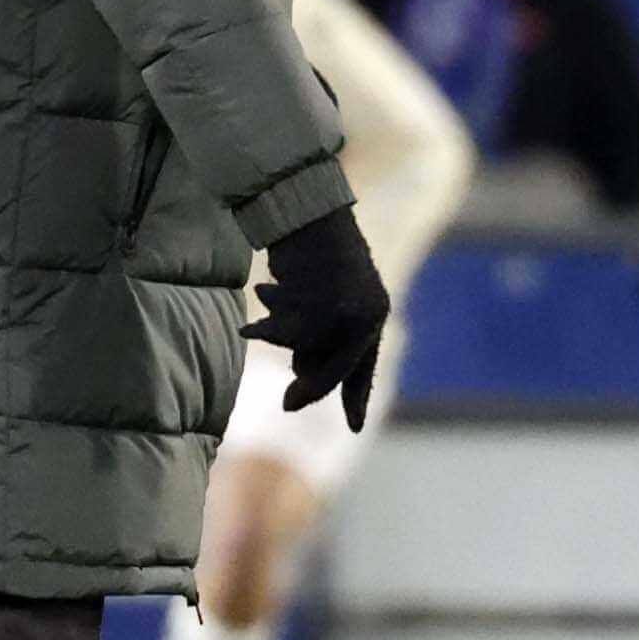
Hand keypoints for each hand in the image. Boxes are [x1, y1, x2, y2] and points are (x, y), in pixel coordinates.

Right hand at [246, 203, 387, 431]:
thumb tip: (304, 388)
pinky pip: (289, 327)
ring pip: (307, 348)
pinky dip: (270, 318)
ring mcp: (347, 307)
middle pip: (335, 368)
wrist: (308, 211)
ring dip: (278, 334)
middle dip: (309, 386)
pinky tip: (264, 290)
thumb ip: (320, 342)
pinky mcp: (322, 298)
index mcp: (374, 315)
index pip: (364, 368)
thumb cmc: (311, 256)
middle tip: (287, 405)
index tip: (355, 428)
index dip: (356, 398)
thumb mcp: (323, 304)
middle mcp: (368, 314)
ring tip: (266, 306)